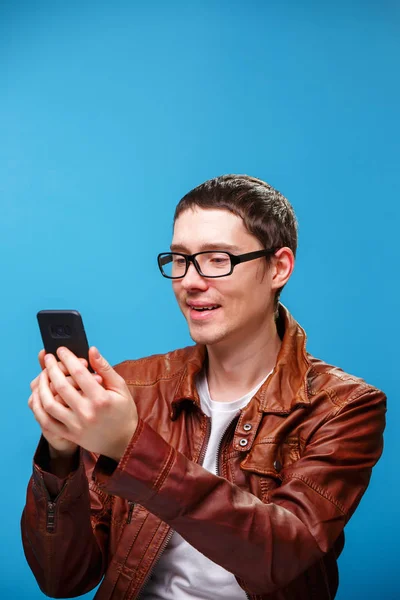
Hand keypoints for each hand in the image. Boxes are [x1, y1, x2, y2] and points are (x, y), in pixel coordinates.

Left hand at [34, 347, 137, 461]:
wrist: (124, 441)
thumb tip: (92, 350)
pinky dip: (39, 408)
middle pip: (61, 386)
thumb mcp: (120, 387)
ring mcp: (76, 425)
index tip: (61, 350)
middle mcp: (87, 413)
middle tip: (49, 358)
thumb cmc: (123, 411)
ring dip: (42, 387)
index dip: (68, 358)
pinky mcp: (70, 435)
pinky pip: (47, 422)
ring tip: (42, 375)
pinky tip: (38, 396)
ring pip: (49, 404)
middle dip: (52, 368)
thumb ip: (105, 368)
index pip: (79, 373)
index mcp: (101, 399)